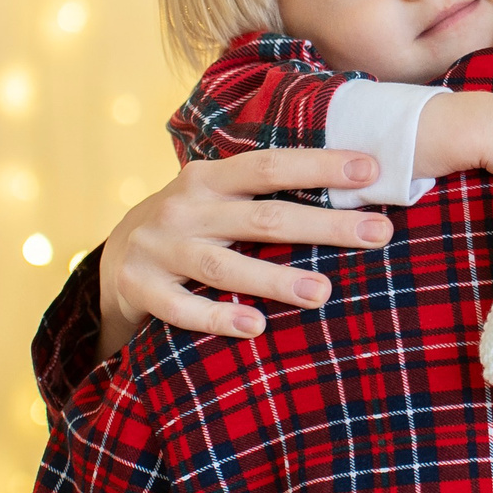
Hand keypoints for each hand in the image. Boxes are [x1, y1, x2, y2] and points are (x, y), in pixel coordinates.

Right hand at [97, 148, 397, 355]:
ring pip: (224, 266)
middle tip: (377, 234)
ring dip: (275, 280)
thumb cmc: (193, 223)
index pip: (270, 165)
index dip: (320, 165)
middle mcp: (184, 207)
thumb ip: (267, 192)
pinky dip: (217, 318)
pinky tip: (256, 328)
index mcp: (209, 177)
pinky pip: (182, 308)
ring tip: (322, 292)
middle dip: (324, 226)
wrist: (116, 257)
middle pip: (262, 218)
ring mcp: (159, 249)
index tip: (372, 170)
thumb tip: (355, 186)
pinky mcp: (139, 288)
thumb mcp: (219, 196)